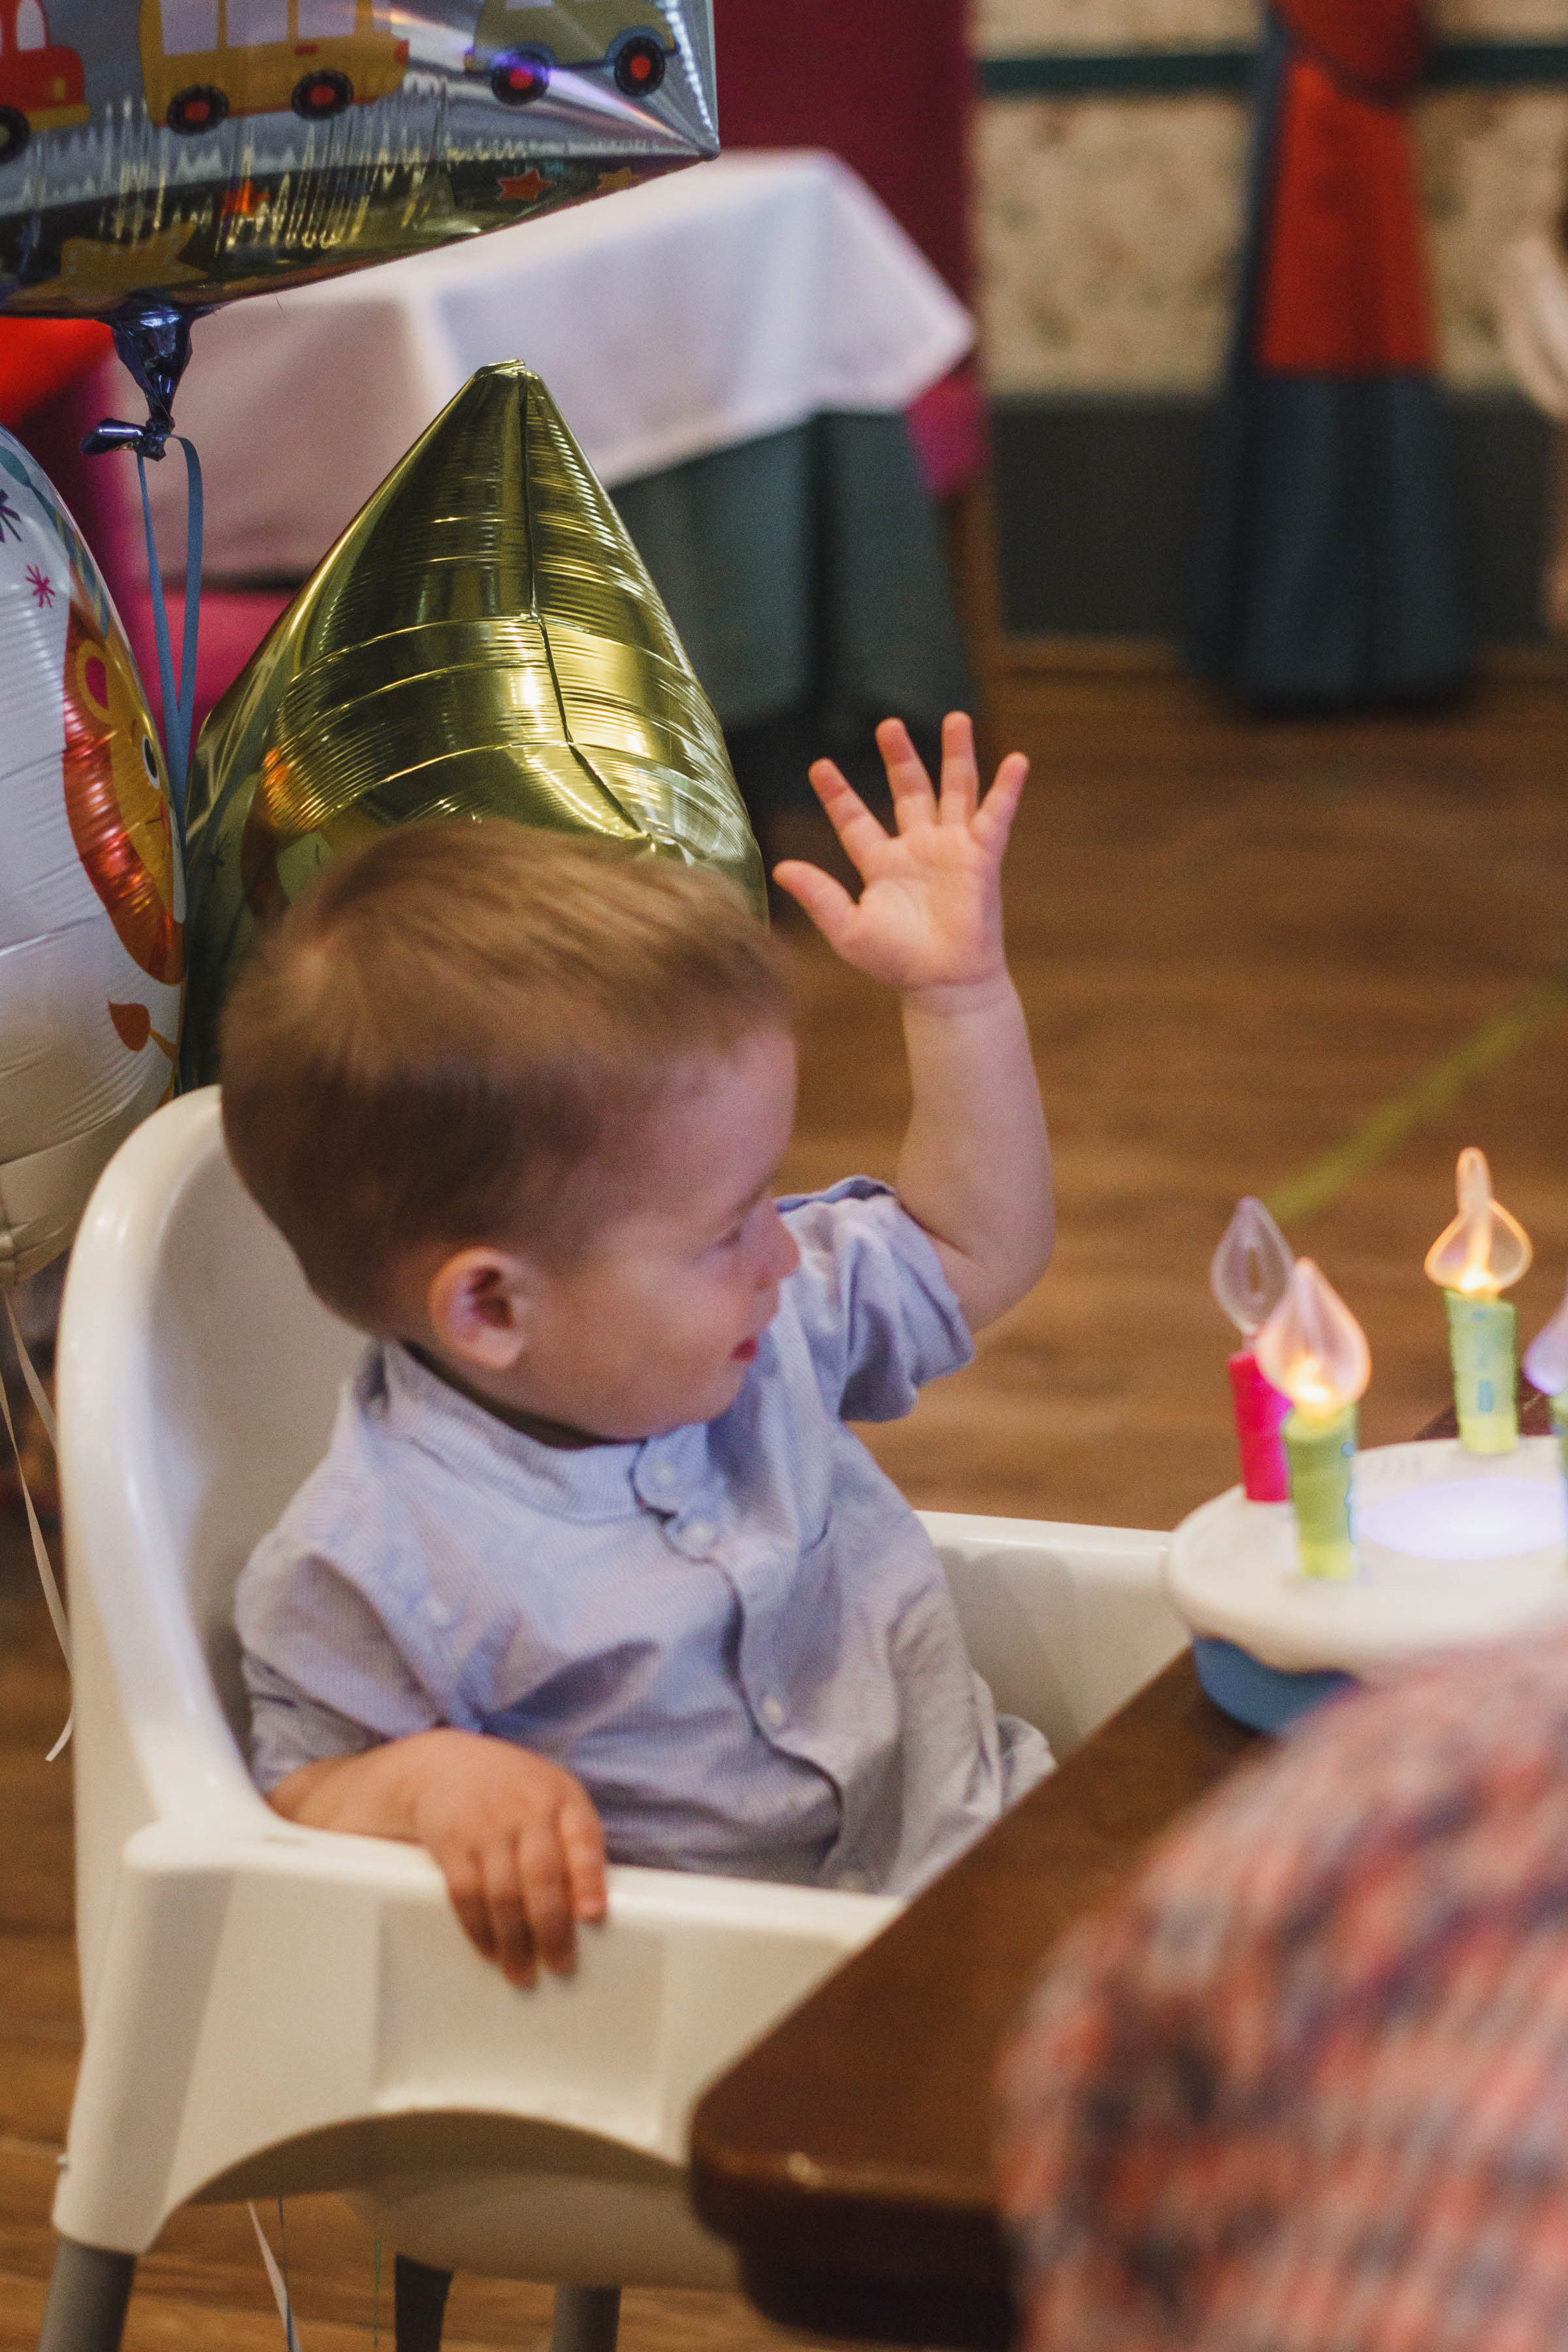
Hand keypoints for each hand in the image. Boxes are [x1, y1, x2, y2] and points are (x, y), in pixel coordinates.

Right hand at [272, 1727, 607, 1987]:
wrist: (440, 1765)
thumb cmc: (510, 1793)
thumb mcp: (549, 1798)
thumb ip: (571, 1842)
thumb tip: (590, 1909)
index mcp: (561, 1797)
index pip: (583, 1838)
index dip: (589, 1878)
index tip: (594, 1916)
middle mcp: (527, 1807)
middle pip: (543, 1877)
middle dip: (552, 1930)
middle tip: (560, 1968)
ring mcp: (487, 1823)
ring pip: (504, 1893)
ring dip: (515, 1942)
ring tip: (522, 1974)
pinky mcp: (451, 1839)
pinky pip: (466, 1894)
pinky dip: (479, 1929)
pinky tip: (489, 1952)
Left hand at [771, 712, 1027, 1004]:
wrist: (944, 983)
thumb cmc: (897, 962)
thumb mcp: (848, 929)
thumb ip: (818, 895)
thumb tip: (780, 868)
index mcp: (882, 864)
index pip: (856, 820)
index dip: (838, 793)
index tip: (819, 765)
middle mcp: (917, 849)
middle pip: (908, 791)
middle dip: (899, 757)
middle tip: (887, 724)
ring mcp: (952, 849)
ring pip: (954, 791)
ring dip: (955, 755)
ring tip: (954, 718)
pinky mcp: (982, 857)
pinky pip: (996, 815)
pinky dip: (1007, 789)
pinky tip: (1017, 759)